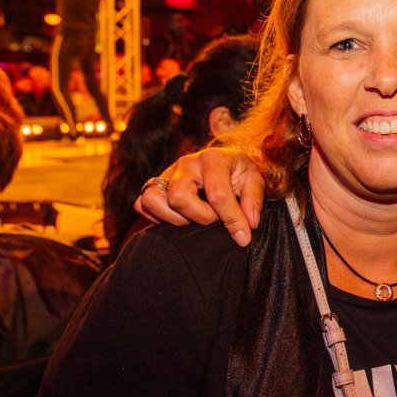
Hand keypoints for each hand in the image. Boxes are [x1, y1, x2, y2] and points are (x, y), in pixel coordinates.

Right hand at [134, 146, 265, 245]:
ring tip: (195, 218)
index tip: (243, 237)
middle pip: (179, 197)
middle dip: (200, 217)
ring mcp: (167, 173)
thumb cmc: (239, 171)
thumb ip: (253, 201)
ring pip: (153, 200)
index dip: (231, 220)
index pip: (218, 194)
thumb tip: (248, 225)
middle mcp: (186, 164)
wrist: (225, 161)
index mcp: (213, 159)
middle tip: (215, 218)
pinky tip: (180, 217)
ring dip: (175, 218)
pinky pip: (141, 204)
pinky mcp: (154, 185)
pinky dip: (157, 217)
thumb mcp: (254, 180)